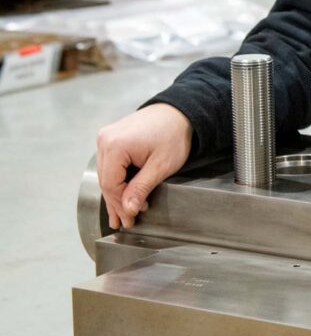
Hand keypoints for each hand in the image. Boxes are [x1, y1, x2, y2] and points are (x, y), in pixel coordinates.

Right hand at [95, 103, 192, 228]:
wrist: (179, 112)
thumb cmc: (174, 134)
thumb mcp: (161, 166)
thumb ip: (141, 187)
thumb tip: (128, 209)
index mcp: (114, 145)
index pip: (111, 185)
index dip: (121, 204)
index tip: (131, 218)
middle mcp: (105, 140)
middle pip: (106, 181)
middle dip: (117, 203)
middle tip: (125, 222)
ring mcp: (106, 138)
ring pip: (106, 174)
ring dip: (115, 194)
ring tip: (120, 216)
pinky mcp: (112, 138)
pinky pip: (110, 165)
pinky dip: (117, 181)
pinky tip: (120, 195)